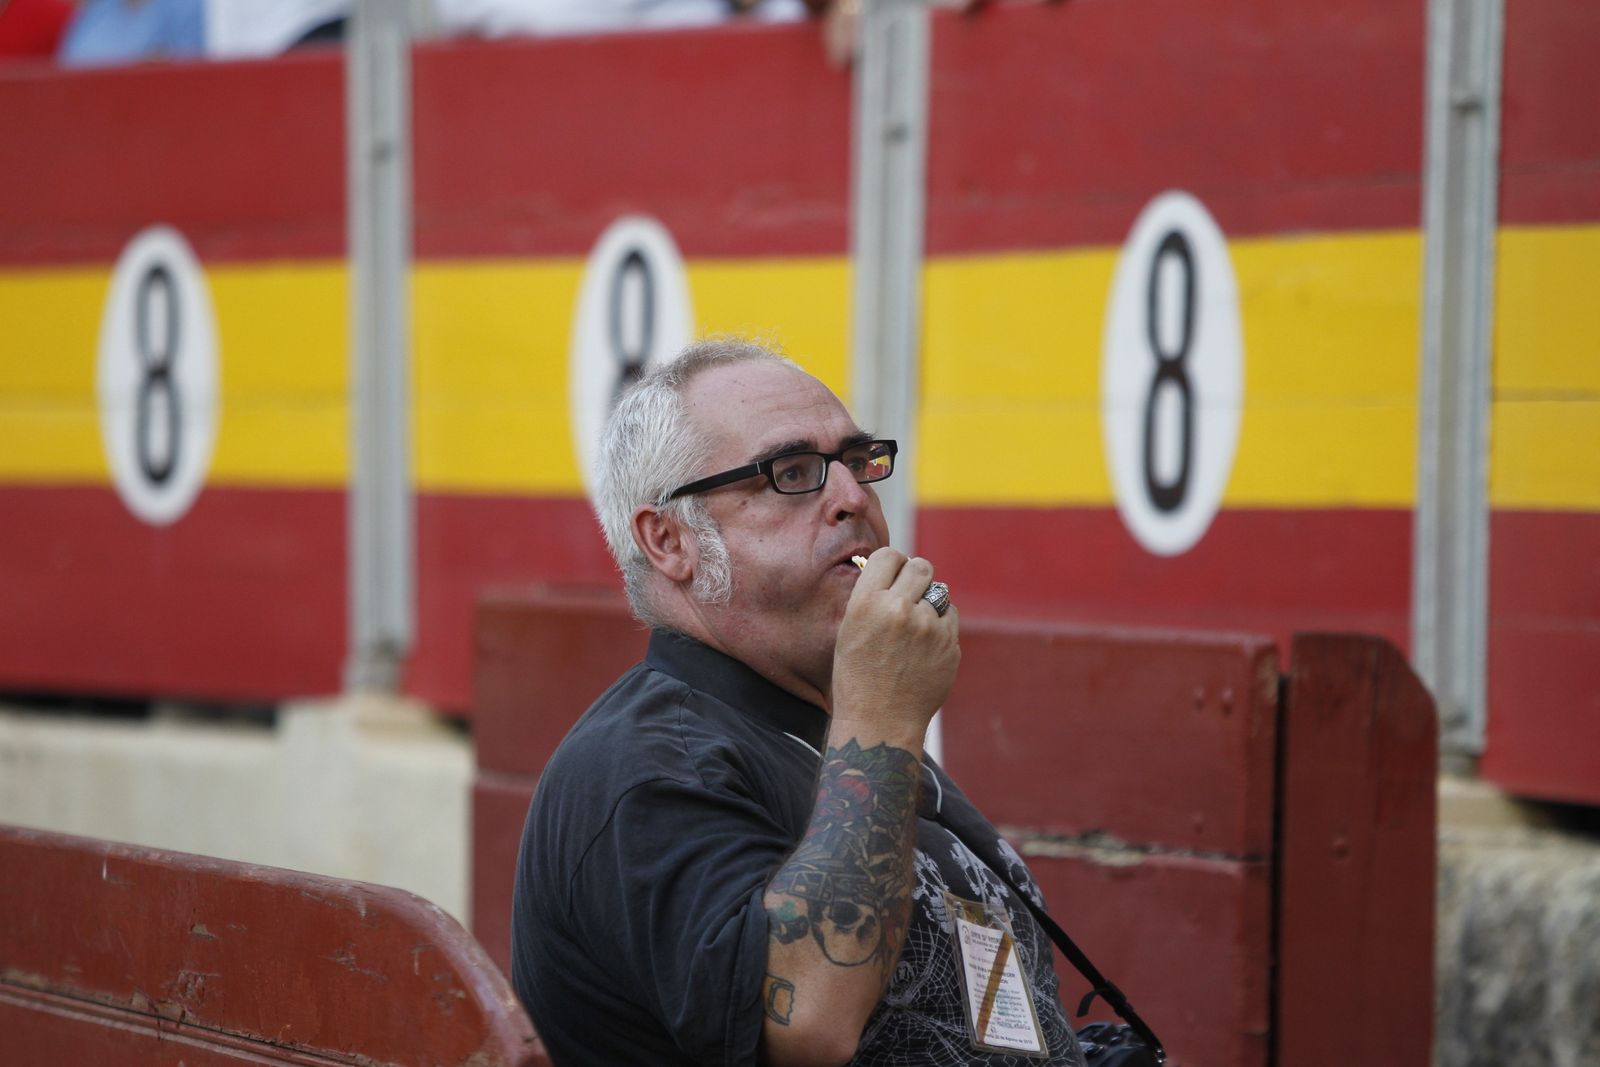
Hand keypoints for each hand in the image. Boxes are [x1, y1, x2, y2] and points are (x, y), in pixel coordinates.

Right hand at [830, 548, 958, 736]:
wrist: (880, 721)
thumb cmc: (857, 677)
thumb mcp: (849, 631)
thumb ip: (871, 597)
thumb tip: (893, 570)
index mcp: (866, 603)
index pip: (889, 555)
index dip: (894, 563)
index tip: (894, 574)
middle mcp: (898, 609)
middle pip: (921, 566)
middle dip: (916, 576)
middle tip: (910, 593)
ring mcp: (928, 627)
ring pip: (939, 592)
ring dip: (929, 602)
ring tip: (916, 627)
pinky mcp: (949, 644)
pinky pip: (950, 616)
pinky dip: (941, 624)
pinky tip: (926, 644)